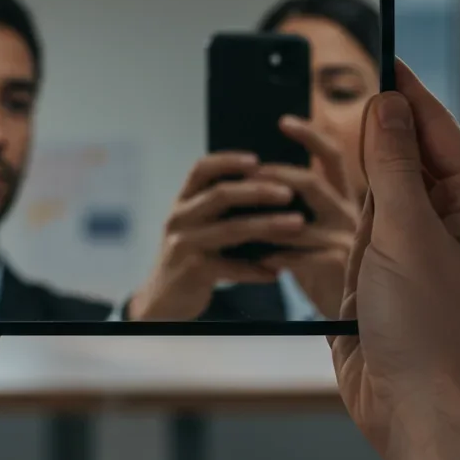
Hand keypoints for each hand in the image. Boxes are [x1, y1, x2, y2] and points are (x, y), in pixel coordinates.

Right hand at [128, 152, 304, 319]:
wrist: (163, 299)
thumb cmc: (190, 257)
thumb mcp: (195, 227)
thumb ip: (217, 209)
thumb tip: (265, 187)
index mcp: (182, 202)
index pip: (201, 169)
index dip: (228, 160)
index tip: (257, 159)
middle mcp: (180, 218)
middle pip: (220, 194)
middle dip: (258, 190)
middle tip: (288, 193)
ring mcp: (184, 244)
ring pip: (231, 229)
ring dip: (268, 225)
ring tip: (296, 224)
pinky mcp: (193, 271)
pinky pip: (232, 267)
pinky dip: (257, 269)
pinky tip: (278, 271)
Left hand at [257, 116, 360, 317]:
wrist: (355, 322)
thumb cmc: (329, 274)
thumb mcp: (318, 233)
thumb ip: (302, 208)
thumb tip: (260, 180)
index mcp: (347, 202)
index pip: (333, 157)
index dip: (310, 136)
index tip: (283, 121)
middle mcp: (352, 217)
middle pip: (313, 182)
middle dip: (277, 175)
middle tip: (250, 173)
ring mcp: (348, 243)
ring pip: (302, 220)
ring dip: (268, 218)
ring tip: (243, 217)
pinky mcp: (339, 270)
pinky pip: (300, 257)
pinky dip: (277, 256)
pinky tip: (261, 259)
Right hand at [330, 61, 459, 459]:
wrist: (424, 416)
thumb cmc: (433, 332)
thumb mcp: (408, 235)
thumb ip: (392, 166)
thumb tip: (386, 105)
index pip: (439, 130)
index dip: (407, 93)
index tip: (381, 55)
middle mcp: (453, 224)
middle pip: (403, 162)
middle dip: (375, 166)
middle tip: (357, 159)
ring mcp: (420, 254)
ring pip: (373, 204)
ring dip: (361, 227)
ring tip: (375, 268)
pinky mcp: (390, 283)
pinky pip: (359, 245)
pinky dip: (349, 255)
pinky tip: (358, 284)